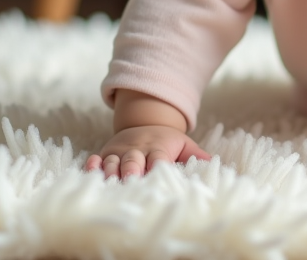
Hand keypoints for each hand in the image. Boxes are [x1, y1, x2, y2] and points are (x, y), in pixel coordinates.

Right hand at [84, 124, 211, 178]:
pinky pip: (97, 158)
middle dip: (132, 171)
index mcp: (158, 148)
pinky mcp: (106, 153)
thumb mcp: (184, 144)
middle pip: (133, 161)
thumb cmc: (167, 142)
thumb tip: (216, 164)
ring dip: (111, 172)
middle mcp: (138, 149)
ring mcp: (120, 151)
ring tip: (109, 184)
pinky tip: (90, 170)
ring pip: (113, 162)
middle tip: (131, 182)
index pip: (159, 158)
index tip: (158, 177)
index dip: (158, 168)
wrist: (145, 122)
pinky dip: (93, 165)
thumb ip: (197, 155)